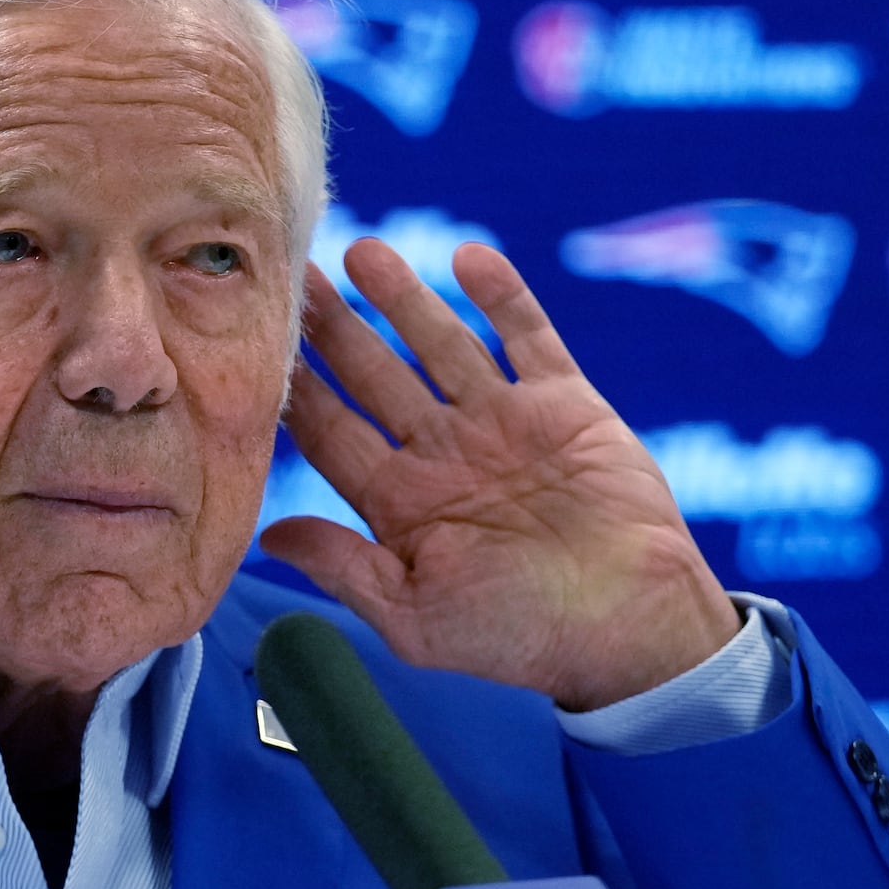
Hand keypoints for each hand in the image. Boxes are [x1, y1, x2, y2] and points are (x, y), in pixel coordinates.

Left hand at [260, 239, 741, 710]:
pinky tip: (469, 257)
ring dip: (404, 297)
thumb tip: (267, 536)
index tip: (254, 343)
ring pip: (439, 344)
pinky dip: (502, 296)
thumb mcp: (416, 618)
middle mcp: (442, 453)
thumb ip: (345, 569)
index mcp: (400, 502)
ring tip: (363, 252)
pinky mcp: (564, 404)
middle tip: (294, 273)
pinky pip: (526, 337)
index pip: (331, 432)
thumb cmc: (520, 637)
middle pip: (372, 375)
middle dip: (333, 327)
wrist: (634, 629)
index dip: (295, 389)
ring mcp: (501, 423)